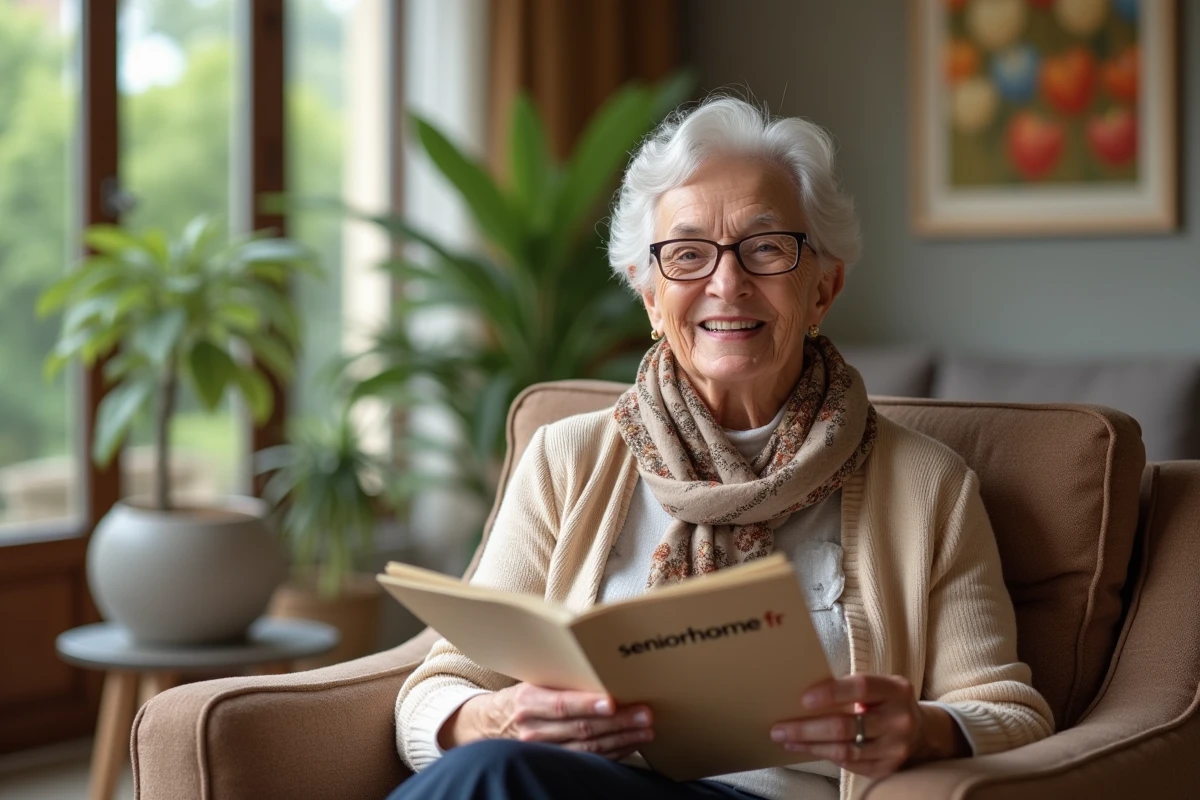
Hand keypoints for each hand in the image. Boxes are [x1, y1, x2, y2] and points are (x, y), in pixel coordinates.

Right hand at [440, 683, 653, 759]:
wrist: (494, 723)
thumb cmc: (523, 694)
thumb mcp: (534, 680)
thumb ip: (562, 676)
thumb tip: (600, 663)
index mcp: (528, 702)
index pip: (561, 705)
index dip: (588, 705)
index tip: (613, 702)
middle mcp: (533, 730)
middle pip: (581, 728)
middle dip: (617, 722)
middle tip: (644, 714)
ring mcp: (543, 752)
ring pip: (588, 749)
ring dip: (622, 739)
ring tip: (645, 729)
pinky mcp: (555, 764)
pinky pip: (589, 760)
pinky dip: (614, 752)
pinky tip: (631, 743)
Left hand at [769, 674, 966, 778]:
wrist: (921, 730)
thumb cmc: (886, 701)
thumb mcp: (879, 686)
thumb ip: (850, 687)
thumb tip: (804, 695)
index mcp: (896, 690)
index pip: (861, 687)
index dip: (831, 693)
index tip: (803, 699)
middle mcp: (900, 720)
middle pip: (846, 725)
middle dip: (807, 728)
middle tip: (779, 728)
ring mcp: (896, 748)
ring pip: (845, 749)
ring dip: (810, 745)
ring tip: (786, 739)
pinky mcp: (888, 768)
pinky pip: (850, 764)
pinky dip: (825, 755)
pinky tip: (807, 749)